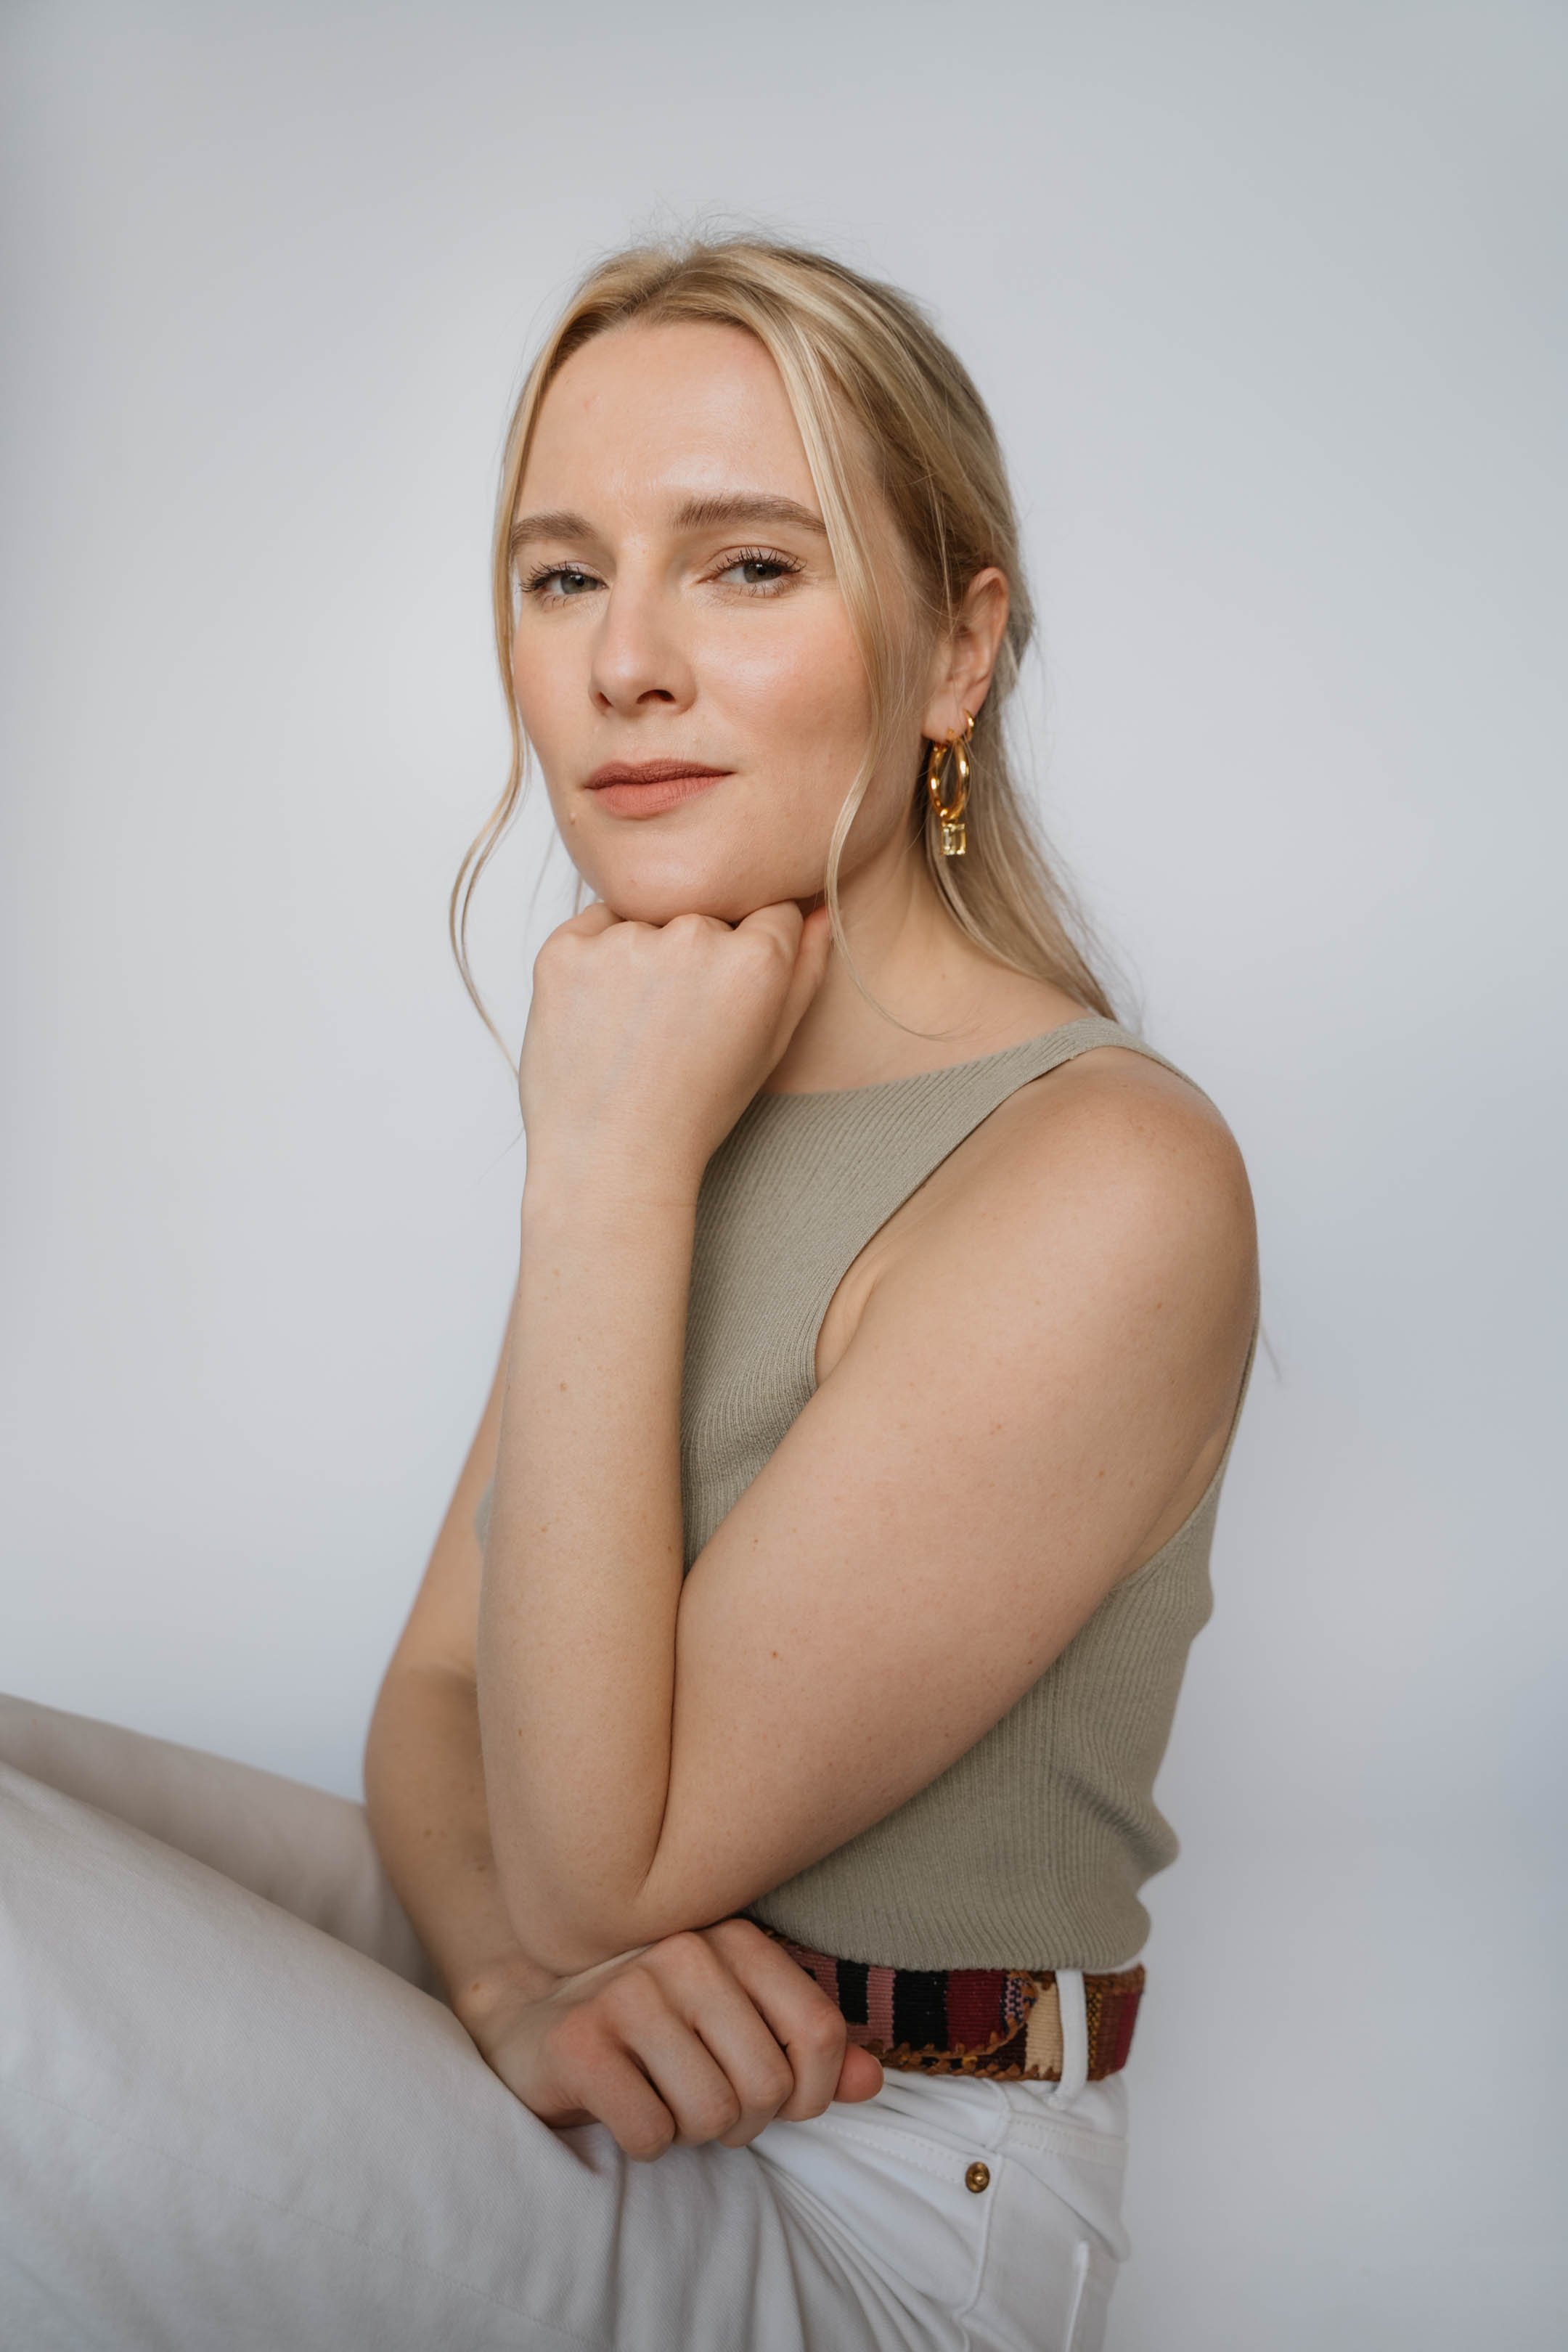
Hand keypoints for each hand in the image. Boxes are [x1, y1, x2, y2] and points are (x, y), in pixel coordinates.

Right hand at [456, 1916, 882, 2160]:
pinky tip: (622, 2107)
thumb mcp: (738, 2029)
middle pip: (768, 2084)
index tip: (779, 2103)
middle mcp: (685, 1951)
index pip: (819, 2032)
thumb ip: (809, 2052)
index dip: (811, 2093)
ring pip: (712, 2114)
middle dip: (744, 2122)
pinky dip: (645, 2141)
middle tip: (704, 2104)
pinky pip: (652, 2132)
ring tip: (663, 2100)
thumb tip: (872, 2079)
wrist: (535, 2028)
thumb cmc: (654, 2034)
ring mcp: (628, 1991)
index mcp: (735, 1938)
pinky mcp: (580, 2042)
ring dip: (692, 2133)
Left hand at [517, 898, 834, 1196]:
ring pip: (646, 916)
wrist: (611, 1158)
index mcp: (756, 960)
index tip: (726, 992)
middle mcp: (693, 938)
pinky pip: (591, 929)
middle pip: (704, 912)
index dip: (749, 951)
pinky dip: (594, 961)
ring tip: (636, 1025)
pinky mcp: (565, 951)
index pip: (768, 908)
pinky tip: (602, 1017)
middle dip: (697, 951)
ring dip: (644, 953)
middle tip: (676, 1020)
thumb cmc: (694, 1110)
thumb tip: (816, 907)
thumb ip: (804, 969)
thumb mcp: (769, 1046)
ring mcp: (624, 941)